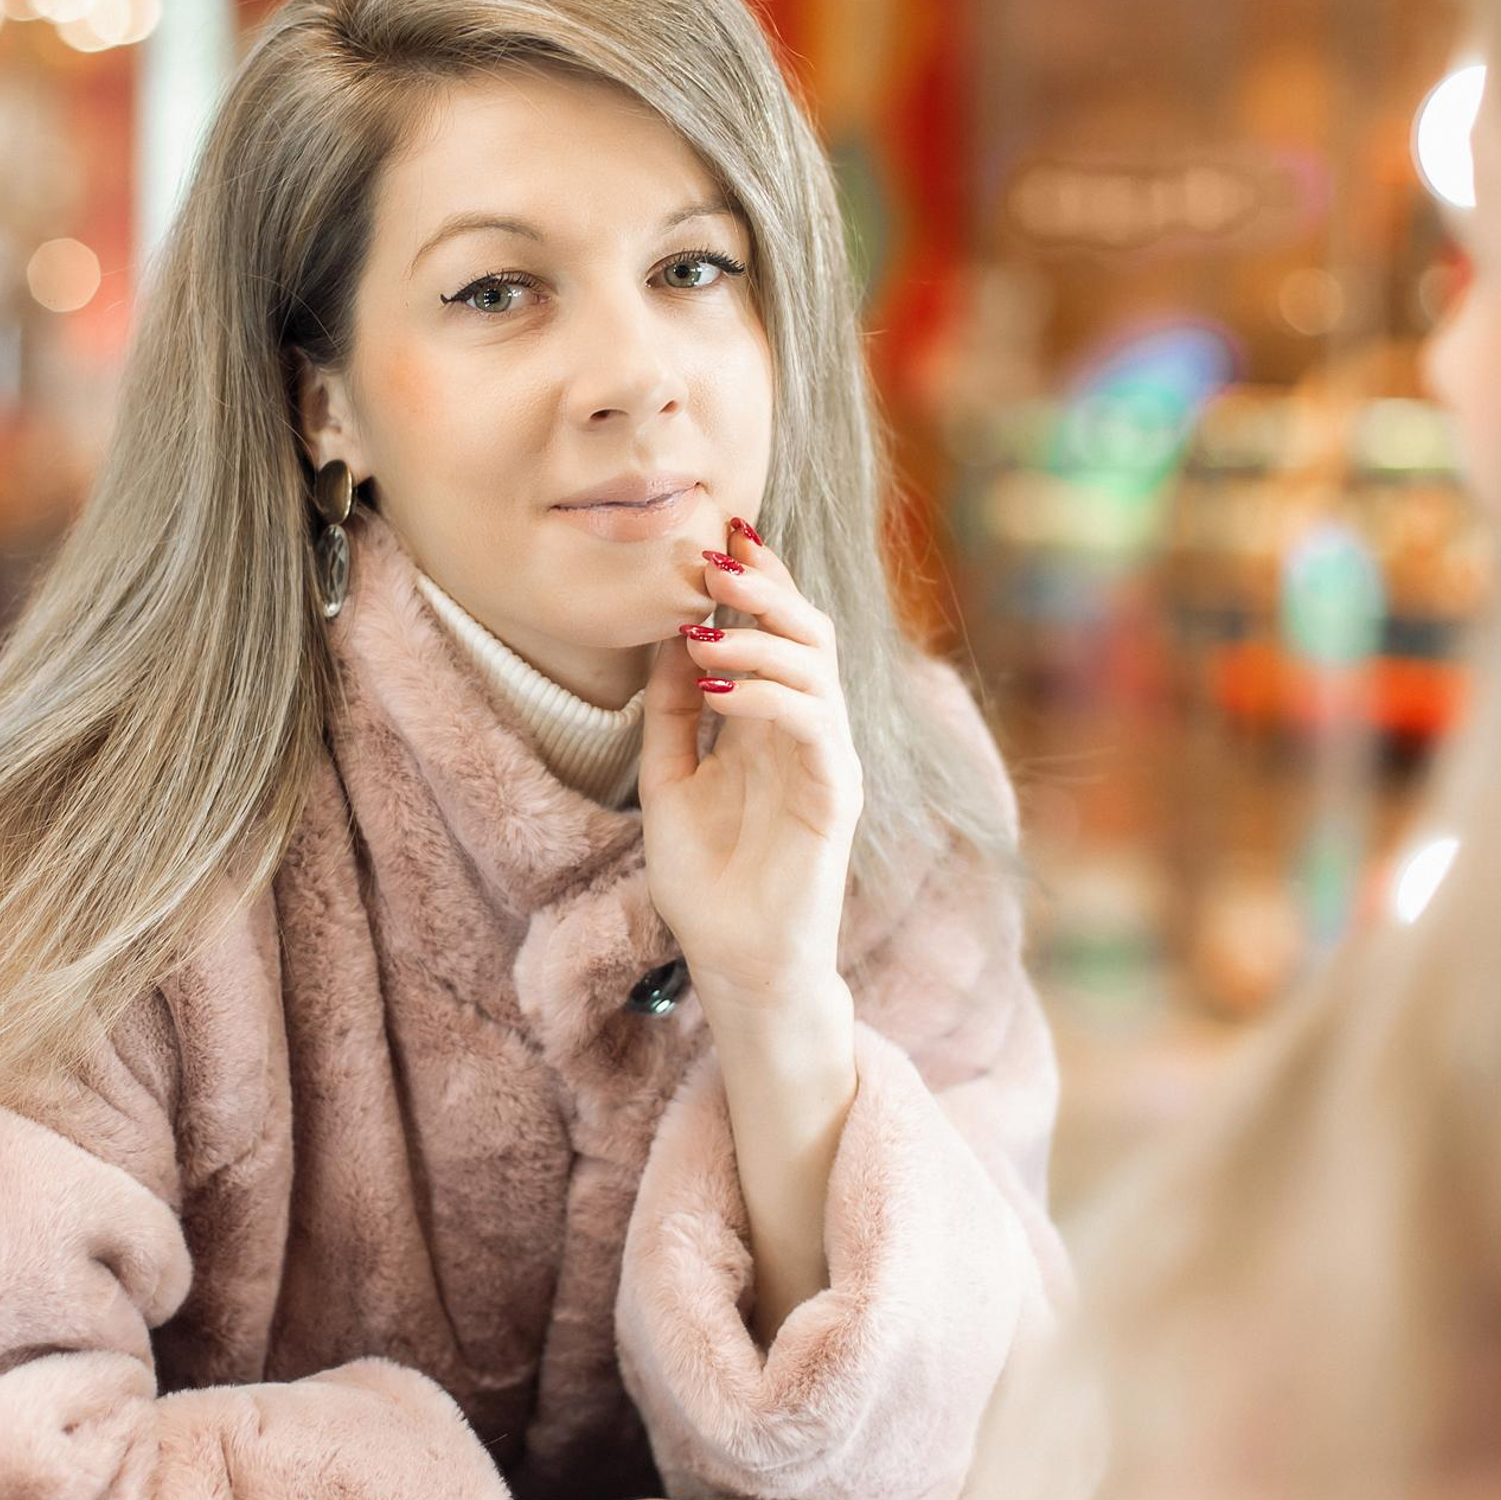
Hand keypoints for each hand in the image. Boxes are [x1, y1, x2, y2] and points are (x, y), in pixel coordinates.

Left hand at [638, 518, 863, 1015]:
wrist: (734, 964)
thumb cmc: (708, 880)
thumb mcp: (668, 779)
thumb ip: (671, 712)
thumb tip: (666, 635)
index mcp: (771, 722)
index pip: (777, 631)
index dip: (755, 580)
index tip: (715, 536)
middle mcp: (807, 731)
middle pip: (809, 631)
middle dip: (765, 586)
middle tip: (713, 557)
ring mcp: (827, 759)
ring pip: (817, 666)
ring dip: (756, 637)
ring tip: (698, 630)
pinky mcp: (835, 795)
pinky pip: (814, 723)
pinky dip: (767, 695)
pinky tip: (717, 688)